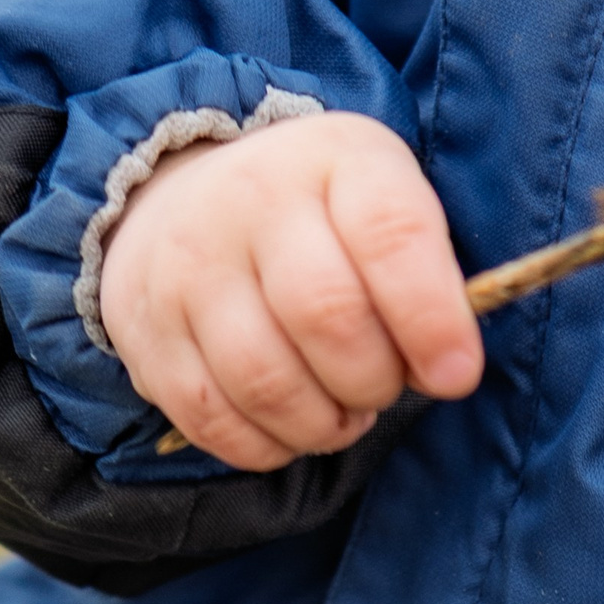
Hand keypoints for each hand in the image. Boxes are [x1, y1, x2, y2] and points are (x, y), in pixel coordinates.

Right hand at [98, 111, 482, 471]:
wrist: (184, 194)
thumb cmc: (316, 211)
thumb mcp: (379, 196)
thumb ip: (424, 269)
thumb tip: (447, 370)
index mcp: (333, 158)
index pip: (392, 236)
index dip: (432, 318)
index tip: (457, 375)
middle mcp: (252, 201)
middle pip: (328, 316)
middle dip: (376, 379)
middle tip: (387, 388)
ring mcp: (188, 267)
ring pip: (267, 380)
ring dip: (324, 423)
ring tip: (345, 414)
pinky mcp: (145, 333)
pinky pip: (212, 418)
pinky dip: (266, 445)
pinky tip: (290, 429)